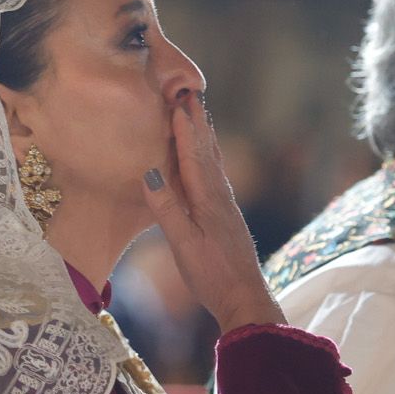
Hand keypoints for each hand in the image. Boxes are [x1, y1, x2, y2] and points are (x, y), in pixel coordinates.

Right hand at [139, 91, 284, 332]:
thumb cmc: (212, 275)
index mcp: (207, 200)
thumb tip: (150, 174)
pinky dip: (209, 161)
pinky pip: (215, 179)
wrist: (245, 298)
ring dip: (205, 139)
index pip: (193, 156)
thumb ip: (168, 210)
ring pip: (213, 164)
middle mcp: (220, 198)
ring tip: (201, 118)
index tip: (179, 100)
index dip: (185, 128)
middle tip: (193, 95)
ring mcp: (225, 208)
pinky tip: (208, 164)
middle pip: (207, 153)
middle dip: (198, 124)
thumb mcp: (184, 245)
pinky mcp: (226, 219)